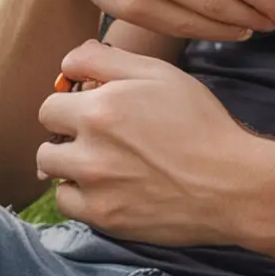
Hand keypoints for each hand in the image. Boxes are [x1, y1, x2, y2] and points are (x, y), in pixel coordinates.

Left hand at [37, 43, 258, 244]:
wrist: (228, 181)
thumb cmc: (201, 122)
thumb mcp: (164, 75)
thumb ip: (110, 60)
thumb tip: (70, 59)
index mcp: (103, 107)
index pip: (51, 104)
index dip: (72, 103)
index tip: (93, 106)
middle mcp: (90, 147)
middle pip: (46, 139)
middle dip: (68, 133)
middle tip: (103, 134)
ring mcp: (93, 185)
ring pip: (51, 171)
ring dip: (70, 163)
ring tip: (104, 158)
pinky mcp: (100, 216)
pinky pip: (66, 201)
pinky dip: (81, 191)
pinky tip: (110, 182)